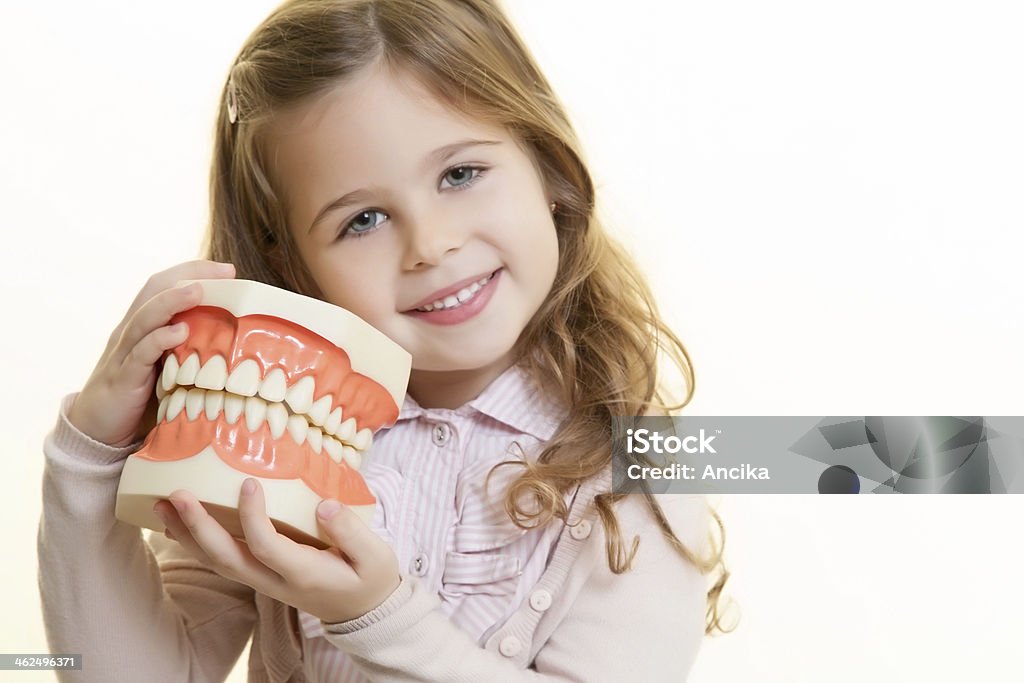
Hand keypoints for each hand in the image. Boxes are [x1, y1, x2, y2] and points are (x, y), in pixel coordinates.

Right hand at [68, 260, 235, 446]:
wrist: (98, 431)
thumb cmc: (142, 399)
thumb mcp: (169, 368)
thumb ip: (190, 351)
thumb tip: (237, 345)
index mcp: (144, 327)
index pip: (165, 286)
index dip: (194, 272)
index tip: (229, 269)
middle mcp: (132, 333)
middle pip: (154, 290)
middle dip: (189, 275)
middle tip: (225, 272)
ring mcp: (124, 353)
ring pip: (145, 317)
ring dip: (172, 301)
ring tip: (198, 290)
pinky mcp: (123, 377)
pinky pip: (140, 353)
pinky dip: (159, 340)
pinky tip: (180, 332)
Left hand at [153, 479, 400, 624]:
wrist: (364, 611)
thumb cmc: (370, 578)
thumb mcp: (375, 556)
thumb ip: (350, 532)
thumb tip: (323, 505)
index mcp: (303, 573)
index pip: (267, 546)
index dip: (252, 517)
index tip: (248, 483)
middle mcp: (275, 581)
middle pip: (227, 558)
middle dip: (199, 527)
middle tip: (178, 494)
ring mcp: (264, 581)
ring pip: (217, 562)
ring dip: (187, 535)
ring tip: (162, 505)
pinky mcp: (260, 575)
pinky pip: (221, 561)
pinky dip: (196, 542)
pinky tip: (178, 523)